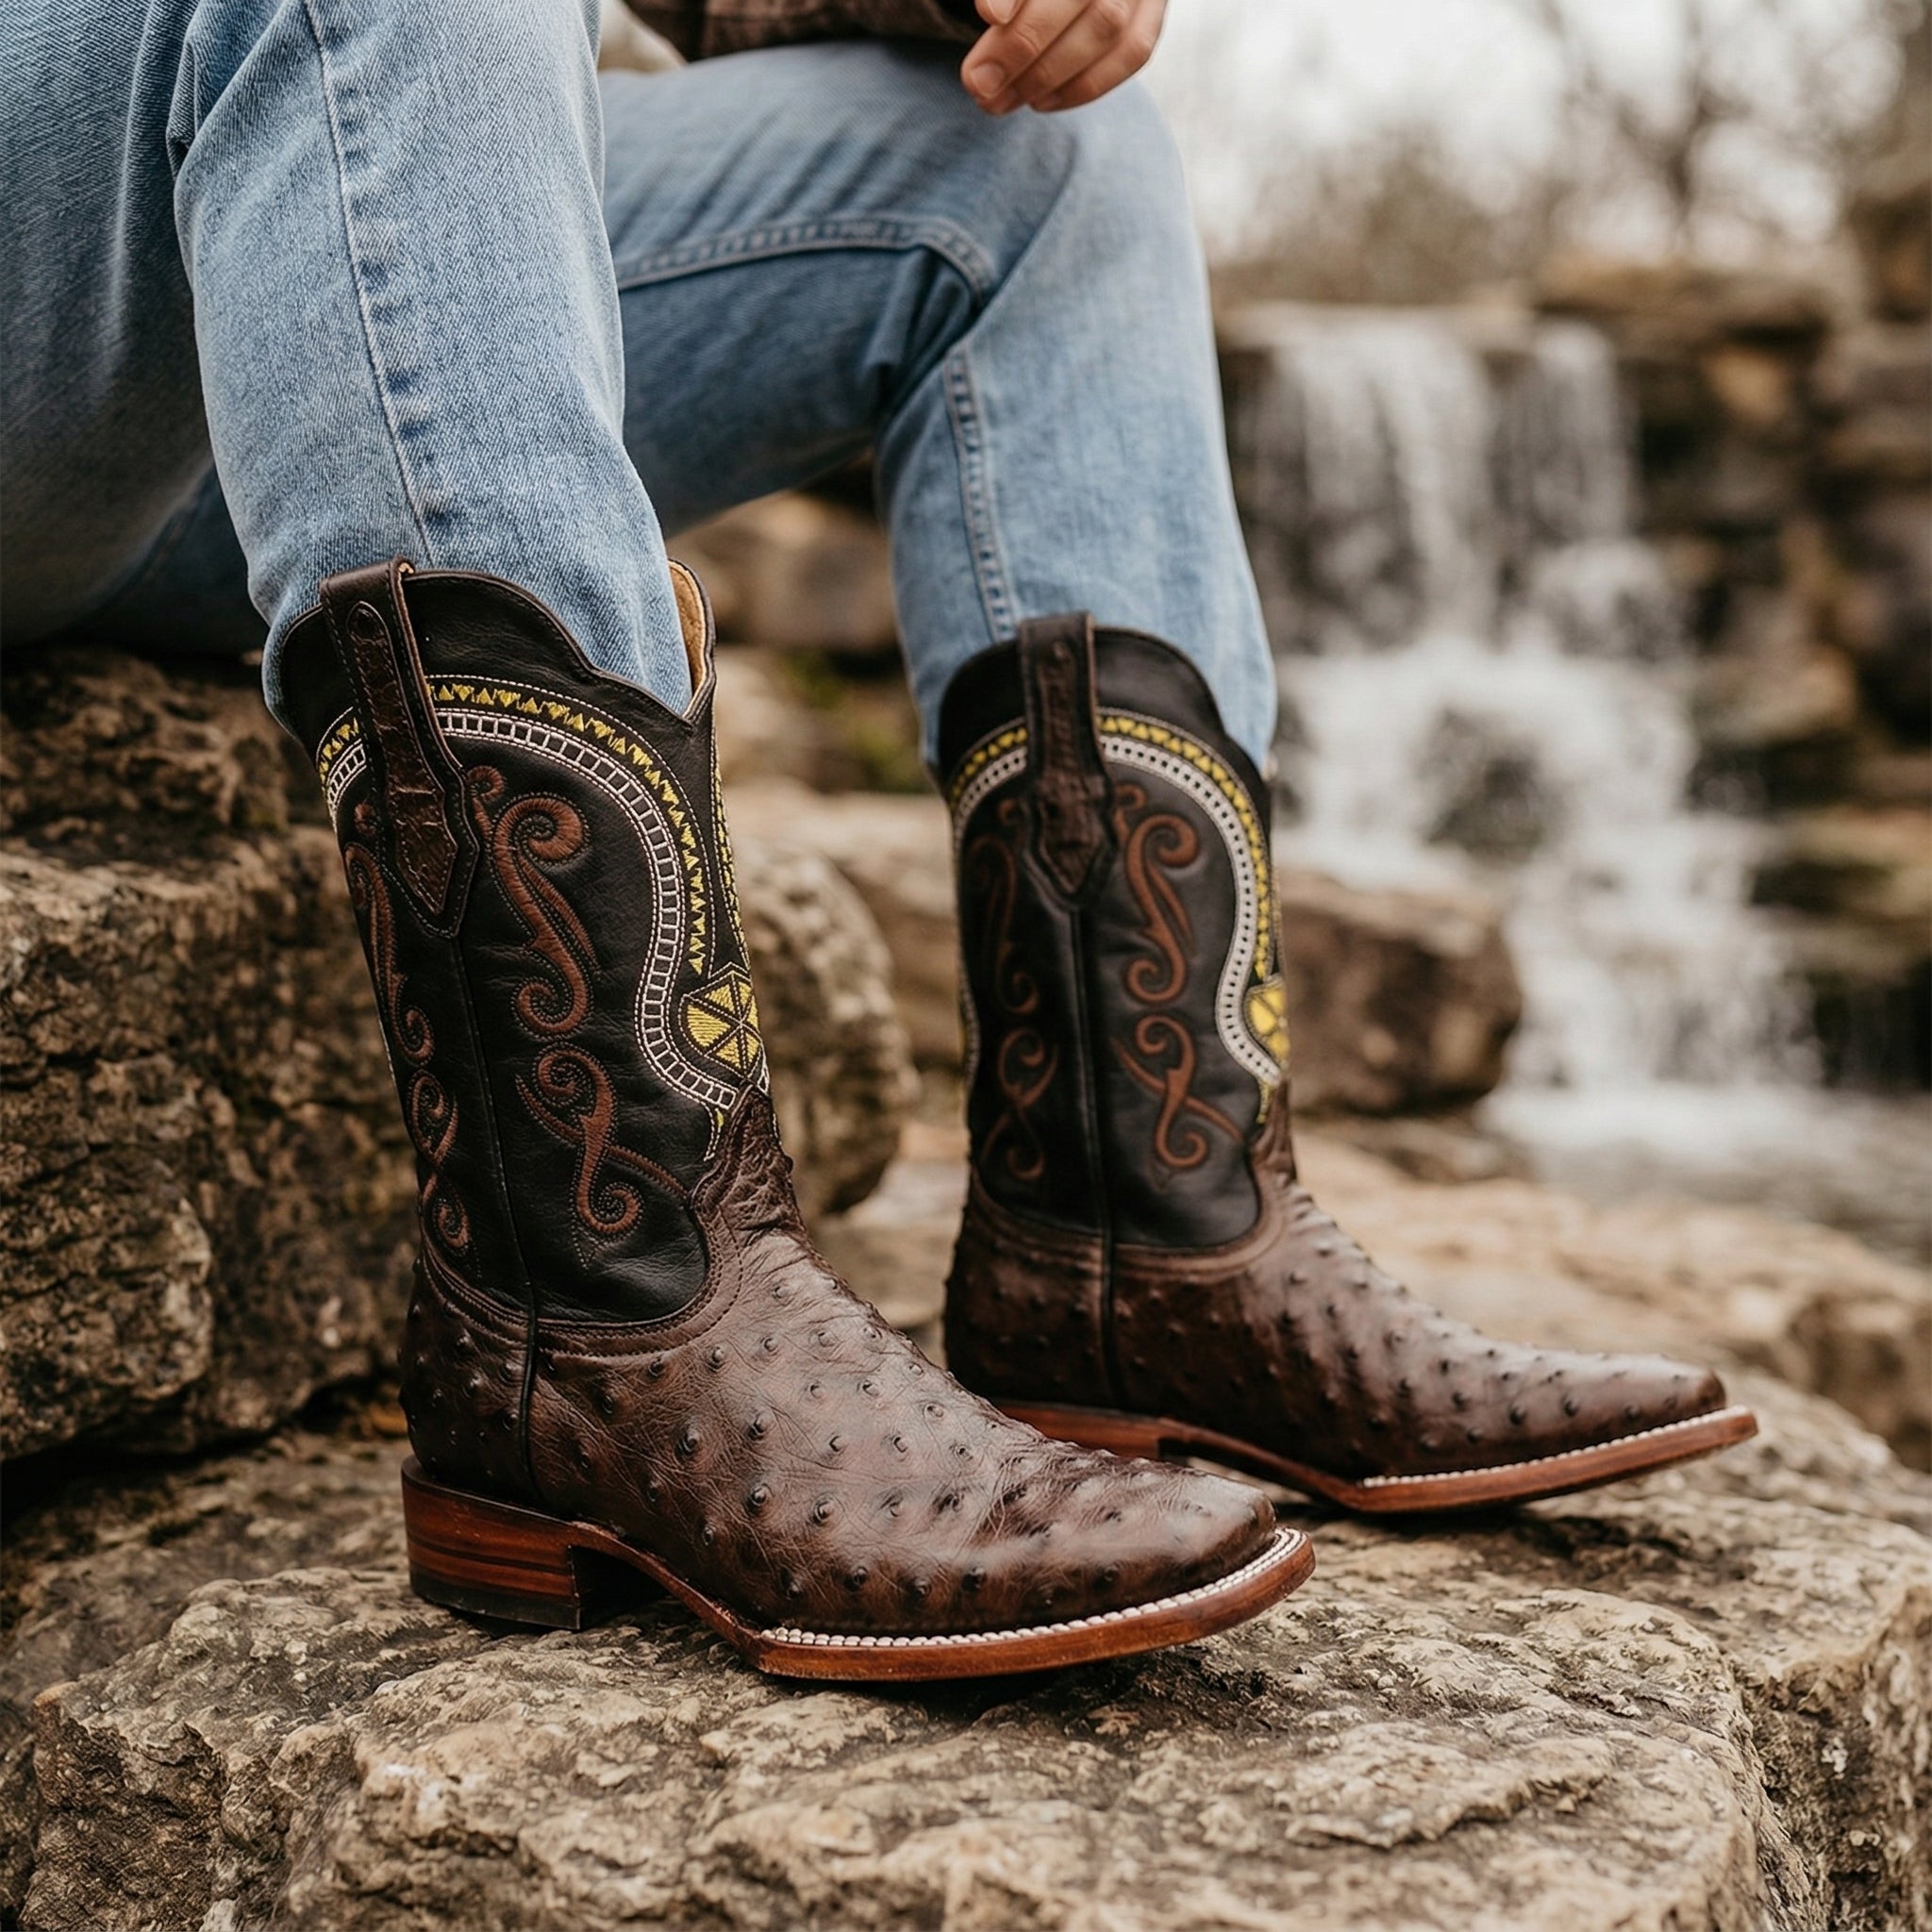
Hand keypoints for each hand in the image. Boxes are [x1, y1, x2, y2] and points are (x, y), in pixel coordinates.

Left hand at [961, 0, 1166, 115]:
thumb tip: (995, 14)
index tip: (990, 15)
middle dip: (1024, 46)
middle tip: (980, 83)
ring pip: (1108, 27)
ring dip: (1048, 75)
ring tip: (1000, 100)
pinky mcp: (1153, 11)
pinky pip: (1131, 53)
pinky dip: (1083, 86)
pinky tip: (1040, 101)